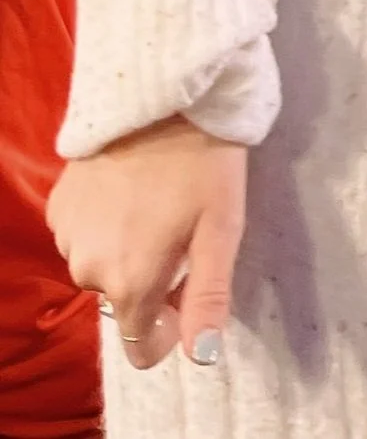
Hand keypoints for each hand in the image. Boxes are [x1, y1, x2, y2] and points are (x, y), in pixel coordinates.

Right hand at [48, 115, 246, 371]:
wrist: (162, 96)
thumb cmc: (203, 163)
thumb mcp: (221, 230)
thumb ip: (208, 298)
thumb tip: (199, 356)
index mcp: (131, 283)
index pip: (139, 346)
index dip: (169, 326)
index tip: (188, 289)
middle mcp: (89, 269)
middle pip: (124, 300)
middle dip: (151, 279)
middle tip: (180, 229)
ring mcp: (68, 236)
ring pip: (101, 266)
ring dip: (125, 249)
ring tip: (154, 202)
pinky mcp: (58, 205)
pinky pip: (83, 234)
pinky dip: (104, 223)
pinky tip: (128, 189)